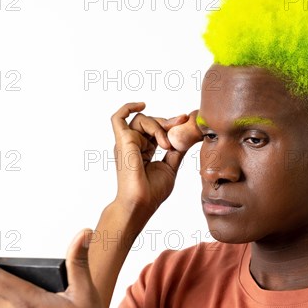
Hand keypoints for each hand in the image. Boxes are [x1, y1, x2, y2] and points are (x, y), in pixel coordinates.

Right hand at [110, 102, 200, 216]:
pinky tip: (142, 105)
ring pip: (141, 119)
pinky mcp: (122, 141)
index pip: (156, 130)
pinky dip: (128, 107)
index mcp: (142, 151)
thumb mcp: (171, 166)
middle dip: (167, 122)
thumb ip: (177, 150)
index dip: (170, 124)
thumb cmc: (152, 191)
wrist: (142, 202)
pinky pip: (118, 117)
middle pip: (149, 122)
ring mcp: (126, 143)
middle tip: (181, 123)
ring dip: (157, 126)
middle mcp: (132, 145)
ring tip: (166, 144)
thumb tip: (188, 135)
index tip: (185, 120)